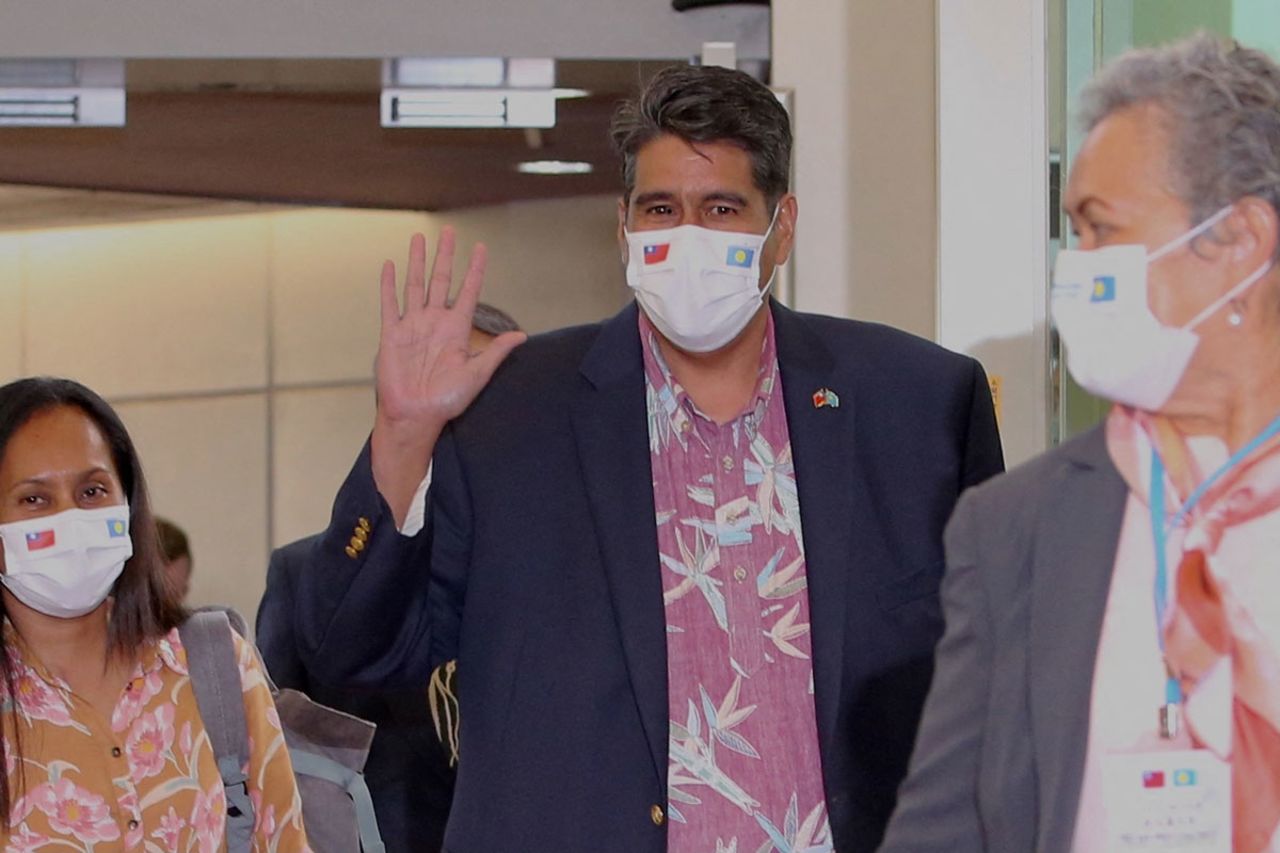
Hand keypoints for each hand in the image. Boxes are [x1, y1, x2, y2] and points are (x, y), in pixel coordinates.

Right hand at [370, 228, 524, 523]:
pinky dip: (389, 284)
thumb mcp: (477, 374)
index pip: (468, 291)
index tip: (481, 248)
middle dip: (445, 256)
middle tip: (449, 231)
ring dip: (418, 261)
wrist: (416, 415)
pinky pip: (390, 304)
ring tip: (419, 238)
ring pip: (416, 285)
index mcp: (457, 329)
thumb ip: (495, 351)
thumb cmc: (447, 400)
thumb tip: (522, 336)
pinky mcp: (392, 334)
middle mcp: (435, 322)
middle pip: (441, 280)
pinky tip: (390, 265)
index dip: (474, 270)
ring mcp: (413, 326)